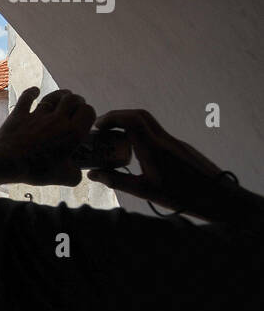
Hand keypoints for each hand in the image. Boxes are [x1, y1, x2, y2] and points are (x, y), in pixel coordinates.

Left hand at [0, 87, 95, 186]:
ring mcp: (37, 115)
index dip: (89, 113)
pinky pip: (27, 97)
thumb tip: (78, 173)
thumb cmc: (37, 170)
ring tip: (64, 96)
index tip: (85, 119)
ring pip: (54, 96)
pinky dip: (32, 92)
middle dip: (77, 101)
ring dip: (61, 94)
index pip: (88, 112)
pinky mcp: (20, 114)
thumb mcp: (64, 178)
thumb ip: (75, 174)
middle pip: (73, 99)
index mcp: (72, 133)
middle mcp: (57, 119)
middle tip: (75, 107)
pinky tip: (35, 91)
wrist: (7, 162)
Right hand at [87, 108, 229, 218]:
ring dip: (129, 124)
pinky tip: (136, 152)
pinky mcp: (180, 146)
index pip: (130, 120)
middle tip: (103, 129)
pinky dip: (140, 134)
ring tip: (116, 141)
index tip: (97, 127)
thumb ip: (117, 181)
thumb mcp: (144, 191)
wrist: (218, 196)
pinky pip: (156, 132)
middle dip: (118, 116)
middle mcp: (163, 139)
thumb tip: (93, 175)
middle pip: (138, 114)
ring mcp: (174, 141)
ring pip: (148, 122)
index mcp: (153, 148)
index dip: (111, 118)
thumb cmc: (181, 196)